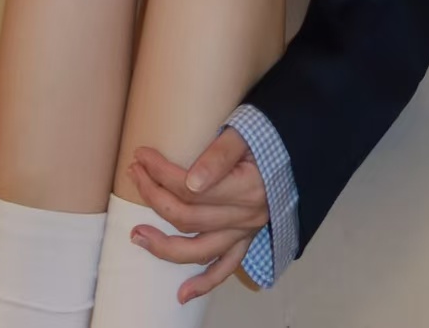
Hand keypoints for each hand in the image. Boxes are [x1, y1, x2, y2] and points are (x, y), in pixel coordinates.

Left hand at [126, 127, 269, 304]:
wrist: (294, 150)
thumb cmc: (267, 136)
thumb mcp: (244, 133)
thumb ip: (219, 155)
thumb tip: (190, 182)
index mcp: (245, 188)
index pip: (189, 187)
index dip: (160, 172)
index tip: (141, 155)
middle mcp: (245, 216)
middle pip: (188, 216)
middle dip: (153, 196)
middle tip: (134, 175)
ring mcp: (245, 232)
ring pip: (199, 250)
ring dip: (164, 246)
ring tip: (137, 235)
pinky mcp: (246, 240)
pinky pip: (225, 268)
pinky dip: (204, 284)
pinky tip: (182, 294)